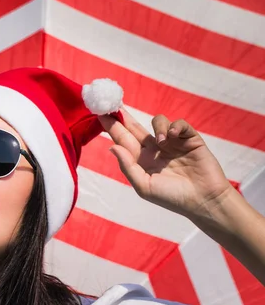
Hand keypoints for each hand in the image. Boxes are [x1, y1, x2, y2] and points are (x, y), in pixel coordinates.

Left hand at [99, 108, 233, 220]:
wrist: (203, 201)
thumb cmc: (171, 198)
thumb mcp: (144, 186)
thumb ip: (128, 166)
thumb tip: (111, 146)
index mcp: (141, 160)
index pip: (123, 140)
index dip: (112, 127)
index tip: (99, 113)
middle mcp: (154, 149)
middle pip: (135, 127)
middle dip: (123, 116)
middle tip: (112, 103)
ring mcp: (172, 142)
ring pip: (158, 121)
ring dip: (157, 126)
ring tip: (161, 141)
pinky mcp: (190, 139)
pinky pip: (179, 124)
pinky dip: (175, 126)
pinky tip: (173, 136)